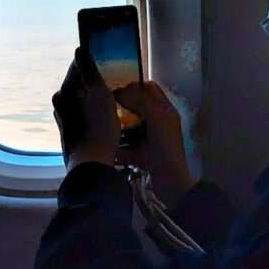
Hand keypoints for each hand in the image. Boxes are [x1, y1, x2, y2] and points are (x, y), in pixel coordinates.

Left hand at [52, 47, 119, 170]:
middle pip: (79, 84)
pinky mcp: (69, 131)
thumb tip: (80, 49)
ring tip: (111, 106)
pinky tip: (104, 121)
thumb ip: (89, 70)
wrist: (91, 165)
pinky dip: (92, 113)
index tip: (107, 65)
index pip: (78, 66)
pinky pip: (82, 114)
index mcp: (64, 92)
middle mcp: (59, 104)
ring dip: (94, 100)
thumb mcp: (100, 94)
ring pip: (81, 100)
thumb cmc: (98, 129)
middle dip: (95, 83)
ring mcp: (62, 119)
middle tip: (113, 87)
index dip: (94, 63)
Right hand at [113, 82, 196, 205]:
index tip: (116, 86)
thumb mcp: (157, 119)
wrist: (168, 182)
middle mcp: (156, 122)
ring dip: (115, 124)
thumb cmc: (166, 147)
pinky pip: (123, 146)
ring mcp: (146, 139)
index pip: (150, 89)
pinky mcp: (137, 154)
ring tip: (100, 121)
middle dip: (121, 104)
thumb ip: (141, 101)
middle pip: (136, 107)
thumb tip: (122, 90)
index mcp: (165, 111)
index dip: (134, 85)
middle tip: (103, 103)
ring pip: (127, 126)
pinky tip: (103, 141)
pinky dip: (115, 145)